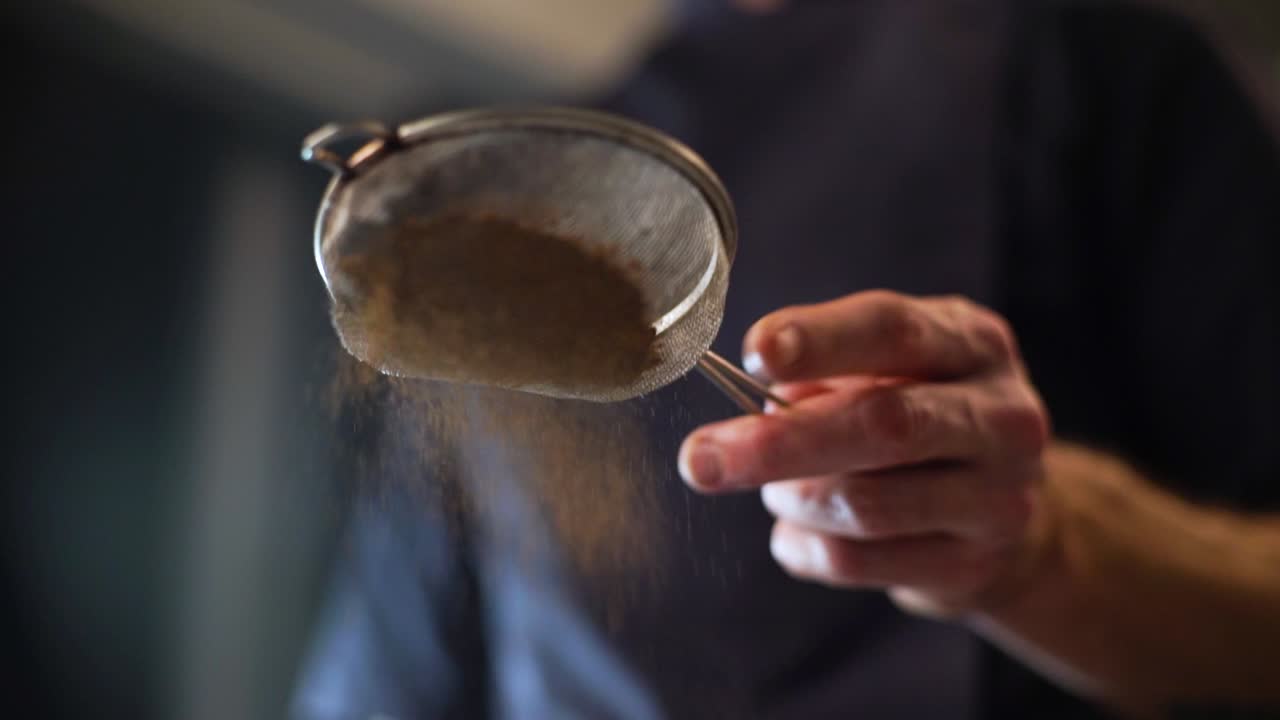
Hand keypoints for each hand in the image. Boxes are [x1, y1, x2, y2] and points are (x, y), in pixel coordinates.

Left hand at [678, 291, 1050, 614]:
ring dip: (791, 498)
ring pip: (863, 505)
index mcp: (971, 343)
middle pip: (882, 425)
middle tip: (700, 458)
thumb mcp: (888, 370)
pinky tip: (796, 531)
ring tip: (774, 489)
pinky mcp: (972, 565)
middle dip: (779, 443)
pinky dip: (803, 546)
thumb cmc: (918, 415)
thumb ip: (825, 375)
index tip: (754, 353)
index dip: (819, 339)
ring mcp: (997, 498)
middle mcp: (1000, 416)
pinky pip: (858, 563)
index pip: (892, 330)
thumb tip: (754, 406)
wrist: (1000, 508)